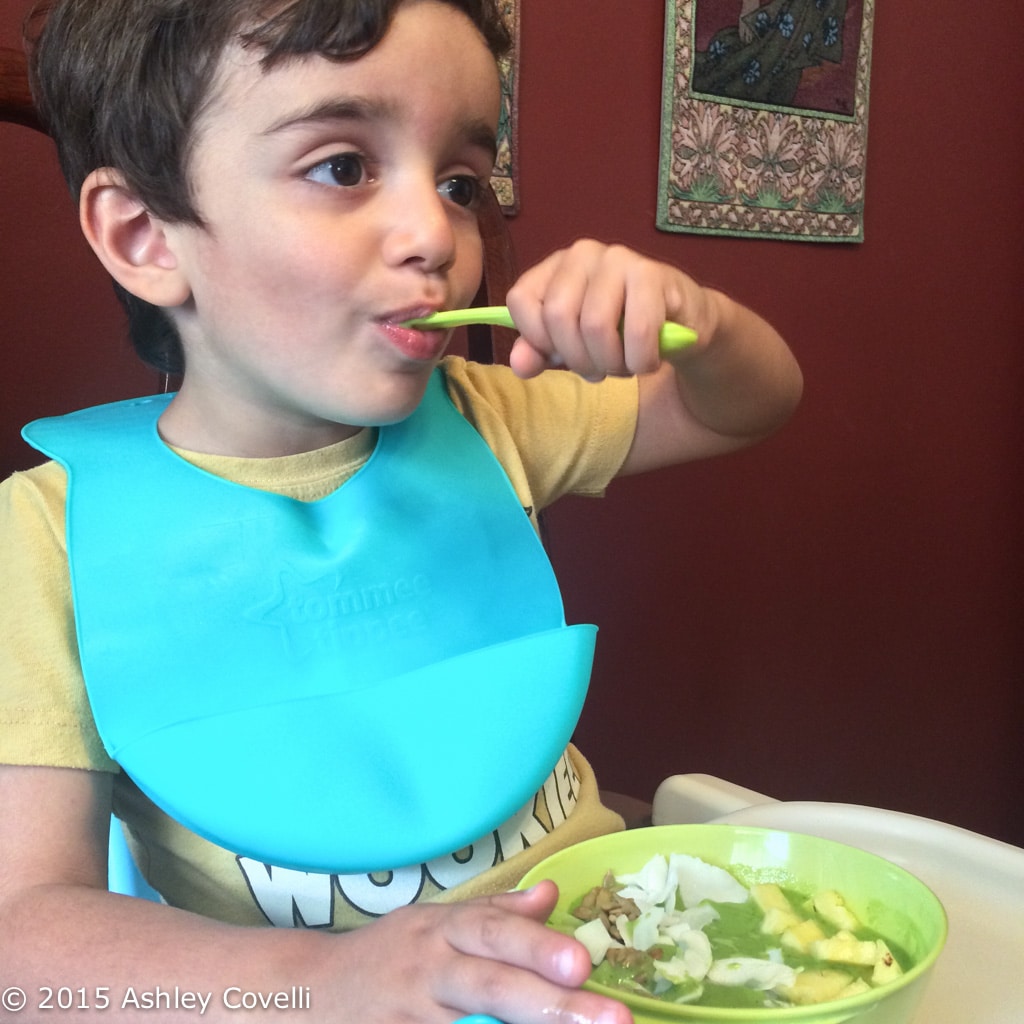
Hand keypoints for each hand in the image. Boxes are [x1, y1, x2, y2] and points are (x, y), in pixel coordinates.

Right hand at [327, 880, 631, 1023]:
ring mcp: (410, 1016)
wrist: (310, 994)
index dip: (538, 947)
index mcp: (443, 930)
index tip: (585, 963)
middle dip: (551, 1005)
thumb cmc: (388, 957)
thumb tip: (551, 895)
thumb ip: (496, 913)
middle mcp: (428, 970)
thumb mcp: (435, 922)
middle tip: (610, 1018)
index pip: (494, 933)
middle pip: (492, 986)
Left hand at [505, 240, 714, 381]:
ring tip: (624, 367)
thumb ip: (540, 353)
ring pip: (596, 326)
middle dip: (579, 360)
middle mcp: (582, 253)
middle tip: (600, 370)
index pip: (520, 300)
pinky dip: (641, 360)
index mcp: (555, 267)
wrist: (682, 322)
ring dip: (611, 364)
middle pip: (558, 317)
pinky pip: (638, 330)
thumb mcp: (572, 346)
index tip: (560, 356)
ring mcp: (618, 259)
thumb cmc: (620, 332)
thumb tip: (519, 364)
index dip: (537, 340)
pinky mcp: (653, 274)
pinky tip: (647, 362)